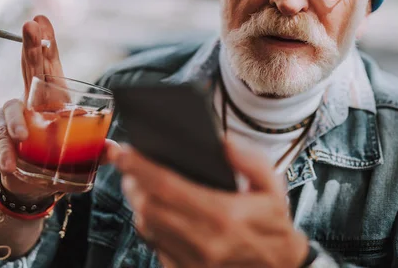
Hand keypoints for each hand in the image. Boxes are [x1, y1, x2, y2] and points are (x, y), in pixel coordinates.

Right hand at [0, 15, 119, 199]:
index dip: (47, 43)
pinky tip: (11, 162)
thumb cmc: (61, 160)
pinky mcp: (3, 140)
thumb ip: (98, 148)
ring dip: (16, 119)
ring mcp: (16, 119)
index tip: (42, 19)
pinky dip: (6, 152)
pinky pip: (1, 140)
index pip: (51, 65)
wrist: (34, 186)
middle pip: (30, 69)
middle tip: (29, 25)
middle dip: (30, 46)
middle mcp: (33, 103)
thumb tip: (114, 149)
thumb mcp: (84, 152)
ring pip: (9, 107)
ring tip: (23, 136)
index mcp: (55, 99)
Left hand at [115, 140, 309, 267]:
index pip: (168, 187)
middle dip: (132, 182)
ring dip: (137, 202)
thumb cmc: (274, 224)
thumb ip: (249, 159)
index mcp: (225, 215)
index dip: (141, 167)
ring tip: (139, 183)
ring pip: (146, 227)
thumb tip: (222, 142)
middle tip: (128, 165)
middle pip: (149, 207)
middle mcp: (205, 241)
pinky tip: (154, 209)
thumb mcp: (273, 186)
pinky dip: (148, 224)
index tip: (124, 151)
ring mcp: (193, 261)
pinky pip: (154, 245)